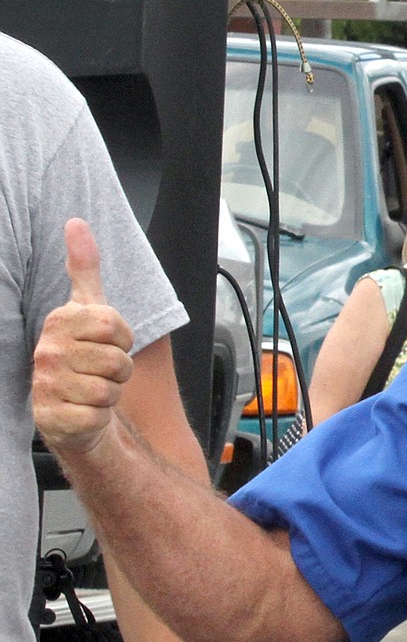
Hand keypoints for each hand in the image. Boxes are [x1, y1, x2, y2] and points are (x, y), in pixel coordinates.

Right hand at [32, 218, 133, 455]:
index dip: (124, 339)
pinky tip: (85, 410)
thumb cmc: (84, 356)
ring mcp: (47, 385)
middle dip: (121, 370)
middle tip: (102, 370)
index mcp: (60, 322)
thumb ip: (84, 268)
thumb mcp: (88, 309)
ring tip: (94, 389)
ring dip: (112, 393)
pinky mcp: (53, 418)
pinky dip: (100, 416)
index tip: (110, 343)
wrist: (74, 409)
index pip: (116, 326)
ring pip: (111, 389)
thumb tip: (76, 223)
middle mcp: (48, 351)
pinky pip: (99, 415)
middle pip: (118, 360)